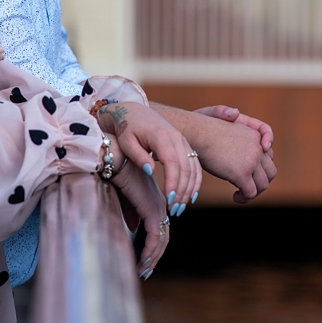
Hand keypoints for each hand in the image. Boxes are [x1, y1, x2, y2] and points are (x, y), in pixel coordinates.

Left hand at [98, 101, 199, 215]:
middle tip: (174, 211)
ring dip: (189, 189)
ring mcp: (183, 141)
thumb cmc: (127, 128)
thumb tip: (151, 171)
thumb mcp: (126, 141)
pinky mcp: (185, 146)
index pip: (173, 162)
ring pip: (193, 168)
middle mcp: (177, 137)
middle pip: (186, 168)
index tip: (169, 201)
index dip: (173, 183)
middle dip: (182, 191)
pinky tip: (190, 197)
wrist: (135, 111)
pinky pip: (195, 165)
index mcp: (162, 136)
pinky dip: (195, 182)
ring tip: (180, 208)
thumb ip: (138, 156)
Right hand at [106, 135, 167, 278]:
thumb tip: (134, 228)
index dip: (154, 246)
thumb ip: (130, 212)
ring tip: (143, 271)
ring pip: (161, 240)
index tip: (145, 261)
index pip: (160, 228)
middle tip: (146, 271)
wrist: (114, 160)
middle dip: (155, 256)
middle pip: (163, 237)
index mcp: (154, 200)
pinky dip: (150, 252)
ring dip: (152, 258)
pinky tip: (142, 262)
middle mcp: (159, 205)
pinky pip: (155, 237)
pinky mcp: (151, 210)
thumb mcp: (124, 196)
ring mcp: (157, 208)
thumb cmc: (116, 174)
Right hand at [184, 111, 276, 203]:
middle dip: (260, 182)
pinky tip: (235, 196)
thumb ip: (228, 115)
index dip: (262, 167)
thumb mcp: (219, 115)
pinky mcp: (242, 173)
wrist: (196, 133)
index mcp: (254, 134)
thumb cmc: (201, 126)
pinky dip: (244, 198)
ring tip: (241, 195)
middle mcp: (258, 148)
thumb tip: (235, 114)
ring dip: (253, 192)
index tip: (252, 175)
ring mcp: (252, 161)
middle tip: (248, 189)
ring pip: (263, 184)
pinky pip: (251, 192)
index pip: (269, 155)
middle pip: (270, 171)